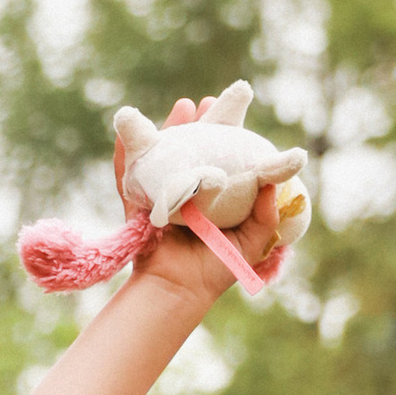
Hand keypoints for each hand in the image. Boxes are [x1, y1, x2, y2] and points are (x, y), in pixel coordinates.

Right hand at [113, 96, 286, 305]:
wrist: (180, 291)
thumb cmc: (216, 270)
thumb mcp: (251, 243)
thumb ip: (264, 216)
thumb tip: (272, 184)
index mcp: (213, 198)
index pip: (220, 158)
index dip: (224, 134)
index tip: (231, 108)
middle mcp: (186, 193)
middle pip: (189, 149)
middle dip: (196, 124)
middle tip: (204, 103)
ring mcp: (159, 198)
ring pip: (161, 156)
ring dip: (167, 130)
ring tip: (182, 107)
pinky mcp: (137, 208)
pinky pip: (127, 180)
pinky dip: (124, 158)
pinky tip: (124, 136)